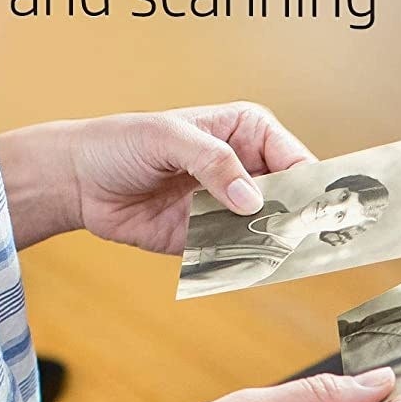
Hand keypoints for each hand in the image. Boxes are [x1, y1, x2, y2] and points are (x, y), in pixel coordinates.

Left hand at [67, 101, 315, 253]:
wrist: (79, 181)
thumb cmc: (121, 144)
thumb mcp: (168, 138)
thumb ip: (213, 161)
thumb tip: (251, 198)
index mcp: (247, 131)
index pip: (295, 158)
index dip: (312, 184)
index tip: (321, 210)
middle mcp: (245, 168)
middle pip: (290, 198)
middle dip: (300, 220)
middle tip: (308, 241)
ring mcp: (230, 205)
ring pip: (270, 230)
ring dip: (277, 246)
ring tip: (287, 259)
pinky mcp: (212, 237)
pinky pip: (240, 253)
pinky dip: (248, 264)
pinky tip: (255, 270)